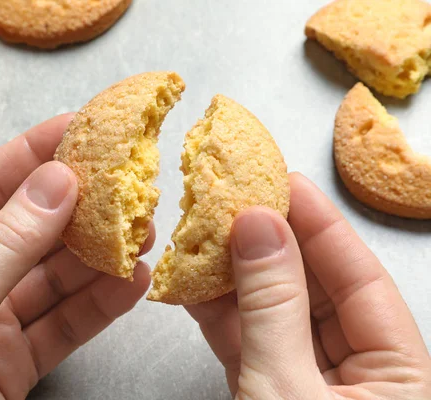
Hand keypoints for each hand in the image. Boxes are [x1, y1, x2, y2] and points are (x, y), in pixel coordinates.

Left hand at [0, 114, 152, 399]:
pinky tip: (130, 284)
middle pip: (32, 231)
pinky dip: (101, 306)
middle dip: (82, 210)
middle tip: (129, 188)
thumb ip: (7, 244)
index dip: (36, 153)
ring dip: (101, 257)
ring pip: (56, 278)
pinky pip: (66, 325)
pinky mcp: (16, 361)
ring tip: (143, 234)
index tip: (82, 127)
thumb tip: (59, 182)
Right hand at [187, 173, 430, 398]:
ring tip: (204, 235)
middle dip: (269, 246)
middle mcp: (357, 375)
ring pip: (273, 314)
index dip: (321, 225)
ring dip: (233, 279)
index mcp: (396, 376)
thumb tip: (257, 228)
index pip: (362, 280)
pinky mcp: (266, 393)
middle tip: (235, 202)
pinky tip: (192, 284)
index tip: (285, 182)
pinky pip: (245, 343)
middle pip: (315, 291)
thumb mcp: (286, 389)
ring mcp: (306, 384)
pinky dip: (217, 316)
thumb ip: (273, 308)